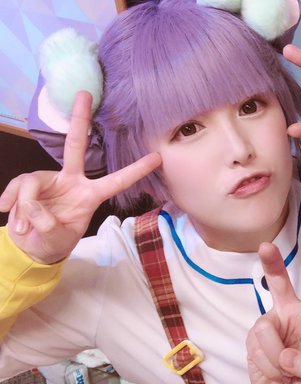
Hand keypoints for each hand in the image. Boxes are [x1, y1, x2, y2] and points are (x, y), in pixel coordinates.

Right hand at [0, 91, 160, 263]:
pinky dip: (11, 204)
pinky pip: (17, 187)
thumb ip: (48, 223)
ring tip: (26, 227)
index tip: (157, 157)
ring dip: (27, 208)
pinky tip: (6, 212)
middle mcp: (72, 180)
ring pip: (33, 183)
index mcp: (90, 195)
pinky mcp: (28, 183)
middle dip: (80, 119)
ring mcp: (50, 179)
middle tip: (85, 94)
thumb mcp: (57, 236)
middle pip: (77, 145)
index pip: (117, 180)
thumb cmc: (54, 239)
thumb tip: (34, 210)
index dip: (136, 170)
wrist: (32, 245)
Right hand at [246, 242, 300, 383]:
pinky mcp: (252, 338)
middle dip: (272, 264)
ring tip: (287, 370)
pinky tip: (276, 372)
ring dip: (278, 359)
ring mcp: (269, 324)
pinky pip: (259, 349)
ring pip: (267, 332)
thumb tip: (286, 356)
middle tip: (265, 247)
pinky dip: (270, 367)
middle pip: (279, 283)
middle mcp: (290, 313)